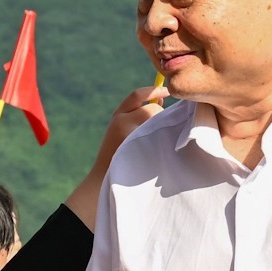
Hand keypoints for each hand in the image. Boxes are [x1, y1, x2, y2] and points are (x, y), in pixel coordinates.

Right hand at [66, 89, 166, 227]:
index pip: (136, 95)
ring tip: (154, 144)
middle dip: (160, 117)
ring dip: (161, 131)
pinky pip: (159, 138)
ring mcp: (130, 135)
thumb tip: (160, 101)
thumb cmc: (117, 156)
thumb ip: (137, 115)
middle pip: (152, 109)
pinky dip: (162, 141)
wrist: (104, 180)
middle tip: (161, 129)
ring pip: (157, 125)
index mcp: (117, 116)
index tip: (167, 91)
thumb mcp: (122, 131)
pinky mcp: (137, 148)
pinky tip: (156, 151)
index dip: (153, 90)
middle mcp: (121, 122)